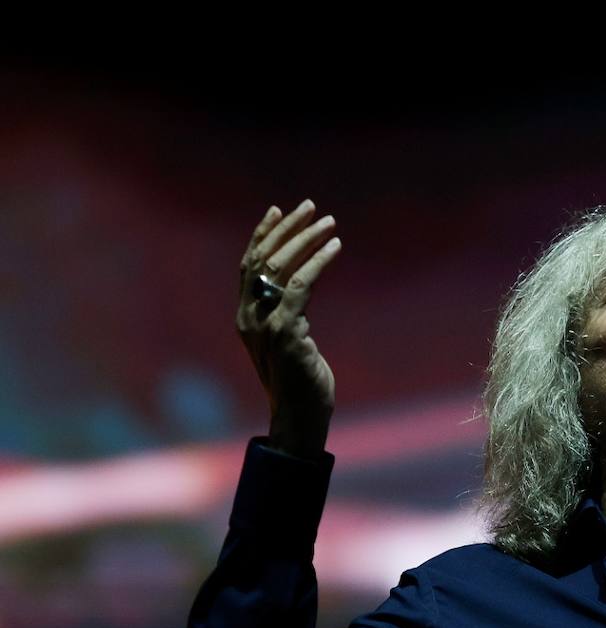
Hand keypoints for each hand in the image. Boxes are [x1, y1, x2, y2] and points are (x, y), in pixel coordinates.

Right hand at [236, 199, 341, 457]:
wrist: (300, 418)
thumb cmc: (301, 384)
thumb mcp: (290, 342)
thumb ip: (288, 316)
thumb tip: (301, 290)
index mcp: (245, 317)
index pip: (249, 266)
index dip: (262, 235)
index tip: (279, 210)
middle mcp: (249, 317)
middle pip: (263, 259)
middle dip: (287, 228)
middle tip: (310, 207)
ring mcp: (265, 324)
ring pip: (281, 267)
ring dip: (306, 239)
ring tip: (329, 222)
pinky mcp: (287, 332)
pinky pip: (303, 285)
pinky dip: (319, 262)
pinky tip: (336, 247)